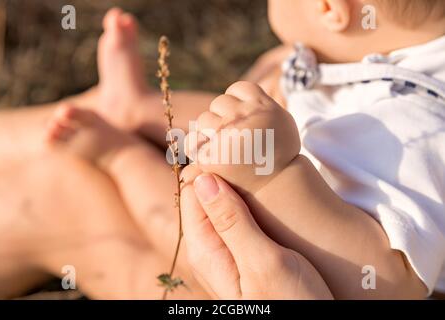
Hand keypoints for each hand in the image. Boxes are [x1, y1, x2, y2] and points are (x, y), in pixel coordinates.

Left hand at [180, 166, 332, 299]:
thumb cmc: (291, 303)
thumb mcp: (262, 260)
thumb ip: (231, 221)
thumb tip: (204, 179)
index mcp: (206, 249)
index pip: (192, 193)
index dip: (211, 170)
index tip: (234, 154)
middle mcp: (210, 250)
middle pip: (206, 199)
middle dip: (225, 178)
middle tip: (251, 159)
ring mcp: (227, 253)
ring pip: (223, 208)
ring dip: (238, 190)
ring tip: (259, 174)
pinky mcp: (244, 255)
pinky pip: (237, 221)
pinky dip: (248, 204)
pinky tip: (265, 199)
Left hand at [185, 81, 299, 193]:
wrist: (276, 185)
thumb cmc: (277, 152)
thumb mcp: (280, 119)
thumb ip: (260, 102)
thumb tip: (235, 94)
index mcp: (262, 106)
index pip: (237, 89)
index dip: (237, 102)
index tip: (242, 117)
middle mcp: (244, 119)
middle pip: (219, 103)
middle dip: (224, 117)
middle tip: (236, 136)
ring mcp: (226, 137)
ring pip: (203, 120)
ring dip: (210, 131)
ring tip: (225, 145)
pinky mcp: (211, 156)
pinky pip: (193, 142)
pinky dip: (198, 147)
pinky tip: (211, 155)